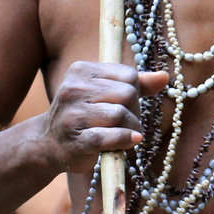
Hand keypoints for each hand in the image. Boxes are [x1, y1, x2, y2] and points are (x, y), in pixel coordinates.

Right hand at [41, 61, 168, 172]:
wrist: (48, 144)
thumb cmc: (84, 115)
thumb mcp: (104, 92)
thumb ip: (135, 83)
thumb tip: (165, 77)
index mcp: (81, 70)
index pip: (128, 75)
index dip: (135, 92)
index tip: (127, 105)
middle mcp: (74, 88)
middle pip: (127, 94)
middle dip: (134, 111)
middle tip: (127, 123)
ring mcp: (73, 115)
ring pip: (120, 115)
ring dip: (131, 128)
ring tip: (126, 135)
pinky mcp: (77, 140)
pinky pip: (110, 136)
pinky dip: (125, 139)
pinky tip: (130, 141)